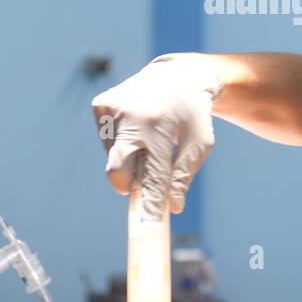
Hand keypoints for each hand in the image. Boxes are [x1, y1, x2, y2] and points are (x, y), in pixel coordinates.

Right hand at [91, 54, 222, 216]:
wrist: (176, 74)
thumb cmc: (193, 112)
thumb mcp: (201, 142)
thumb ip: (184, 174)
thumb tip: (172, 206)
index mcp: (158, 124)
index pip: (152, 175)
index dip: (150, 203)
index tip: (148, 228)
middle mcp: (128, 115)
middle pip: (117, 171)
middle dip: (132, 186)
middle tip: (147, 180)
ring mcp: (110, 109)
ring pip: (113, 159)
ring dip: (132, 161)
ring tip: (151, 140)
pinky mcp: (100, 106)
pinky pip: (108, 144)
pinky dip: (123, 146)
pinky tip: (139, 128)